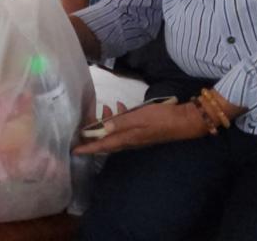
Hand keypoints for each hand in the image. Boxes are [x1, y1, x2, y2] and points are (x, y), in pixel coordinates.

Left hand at [73, 101, 204, 154]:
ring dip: (108, 121)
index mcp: (126, 139)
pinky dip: (120, 118)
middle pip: (106, 140)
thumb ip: (121, 122)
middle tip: (89, 118)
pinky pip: (125, 126)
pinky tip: (121, 107)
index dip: (87, 148)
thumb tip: (102, 128)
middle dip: (95, 131)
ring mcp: (136, 136)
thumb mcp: (139, 117)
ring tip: (107, 107)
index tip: (74, 150)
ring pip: (115, 132)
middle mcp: (129, 141)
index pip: (102, 146)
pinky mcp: (142, 131)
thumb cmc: (160, 118)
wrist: (183, 121)